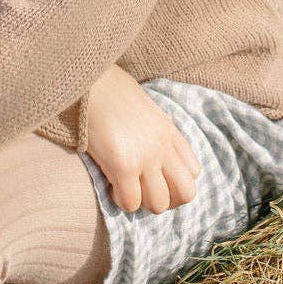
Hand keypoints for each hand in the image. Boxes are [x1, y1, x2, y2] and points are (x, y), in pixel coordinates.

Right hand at [85, 64, 200, 214]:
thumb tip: (151, 155)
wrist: (88, 79)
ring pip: (159, 204)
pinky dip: (120, 200)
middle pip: (186, 193)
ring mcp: (145, 156)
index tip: (155, 178)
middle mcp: (163, 146)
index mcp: (169, 131)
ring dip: (142, 202)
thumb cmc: (110, 91)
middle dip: (167, 199)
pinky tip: (111, 185)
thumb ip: (154, 133)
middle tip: (144, 190)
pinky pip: (131, 202)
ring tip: (126, 186)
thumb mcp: (144, 109)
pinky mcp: (123, 165)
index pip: (194, 171)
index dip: (175, 182)